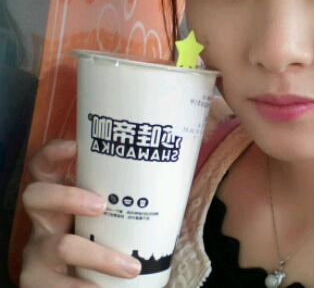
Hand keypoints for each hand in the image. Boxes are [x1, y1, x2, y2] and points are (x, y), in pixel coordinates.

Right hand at [20, 139, 141, 286]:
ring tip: (131, 267)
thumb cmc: (100, 237)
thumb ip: (123, 198)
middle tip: (102, 205)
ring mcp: (35, 250)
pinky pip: (56, 287)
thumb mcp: (105, 215)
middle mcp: (42, 219)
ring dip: (100, 257)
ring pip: (59, 246)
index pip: (44, 166)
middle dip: (68, 196)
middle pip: (35, 195)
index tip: (75, 145)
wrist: (81, 283)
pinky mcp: (35, 281)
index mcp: (58, 196)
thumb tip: (174, 179)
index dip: (53, 152)